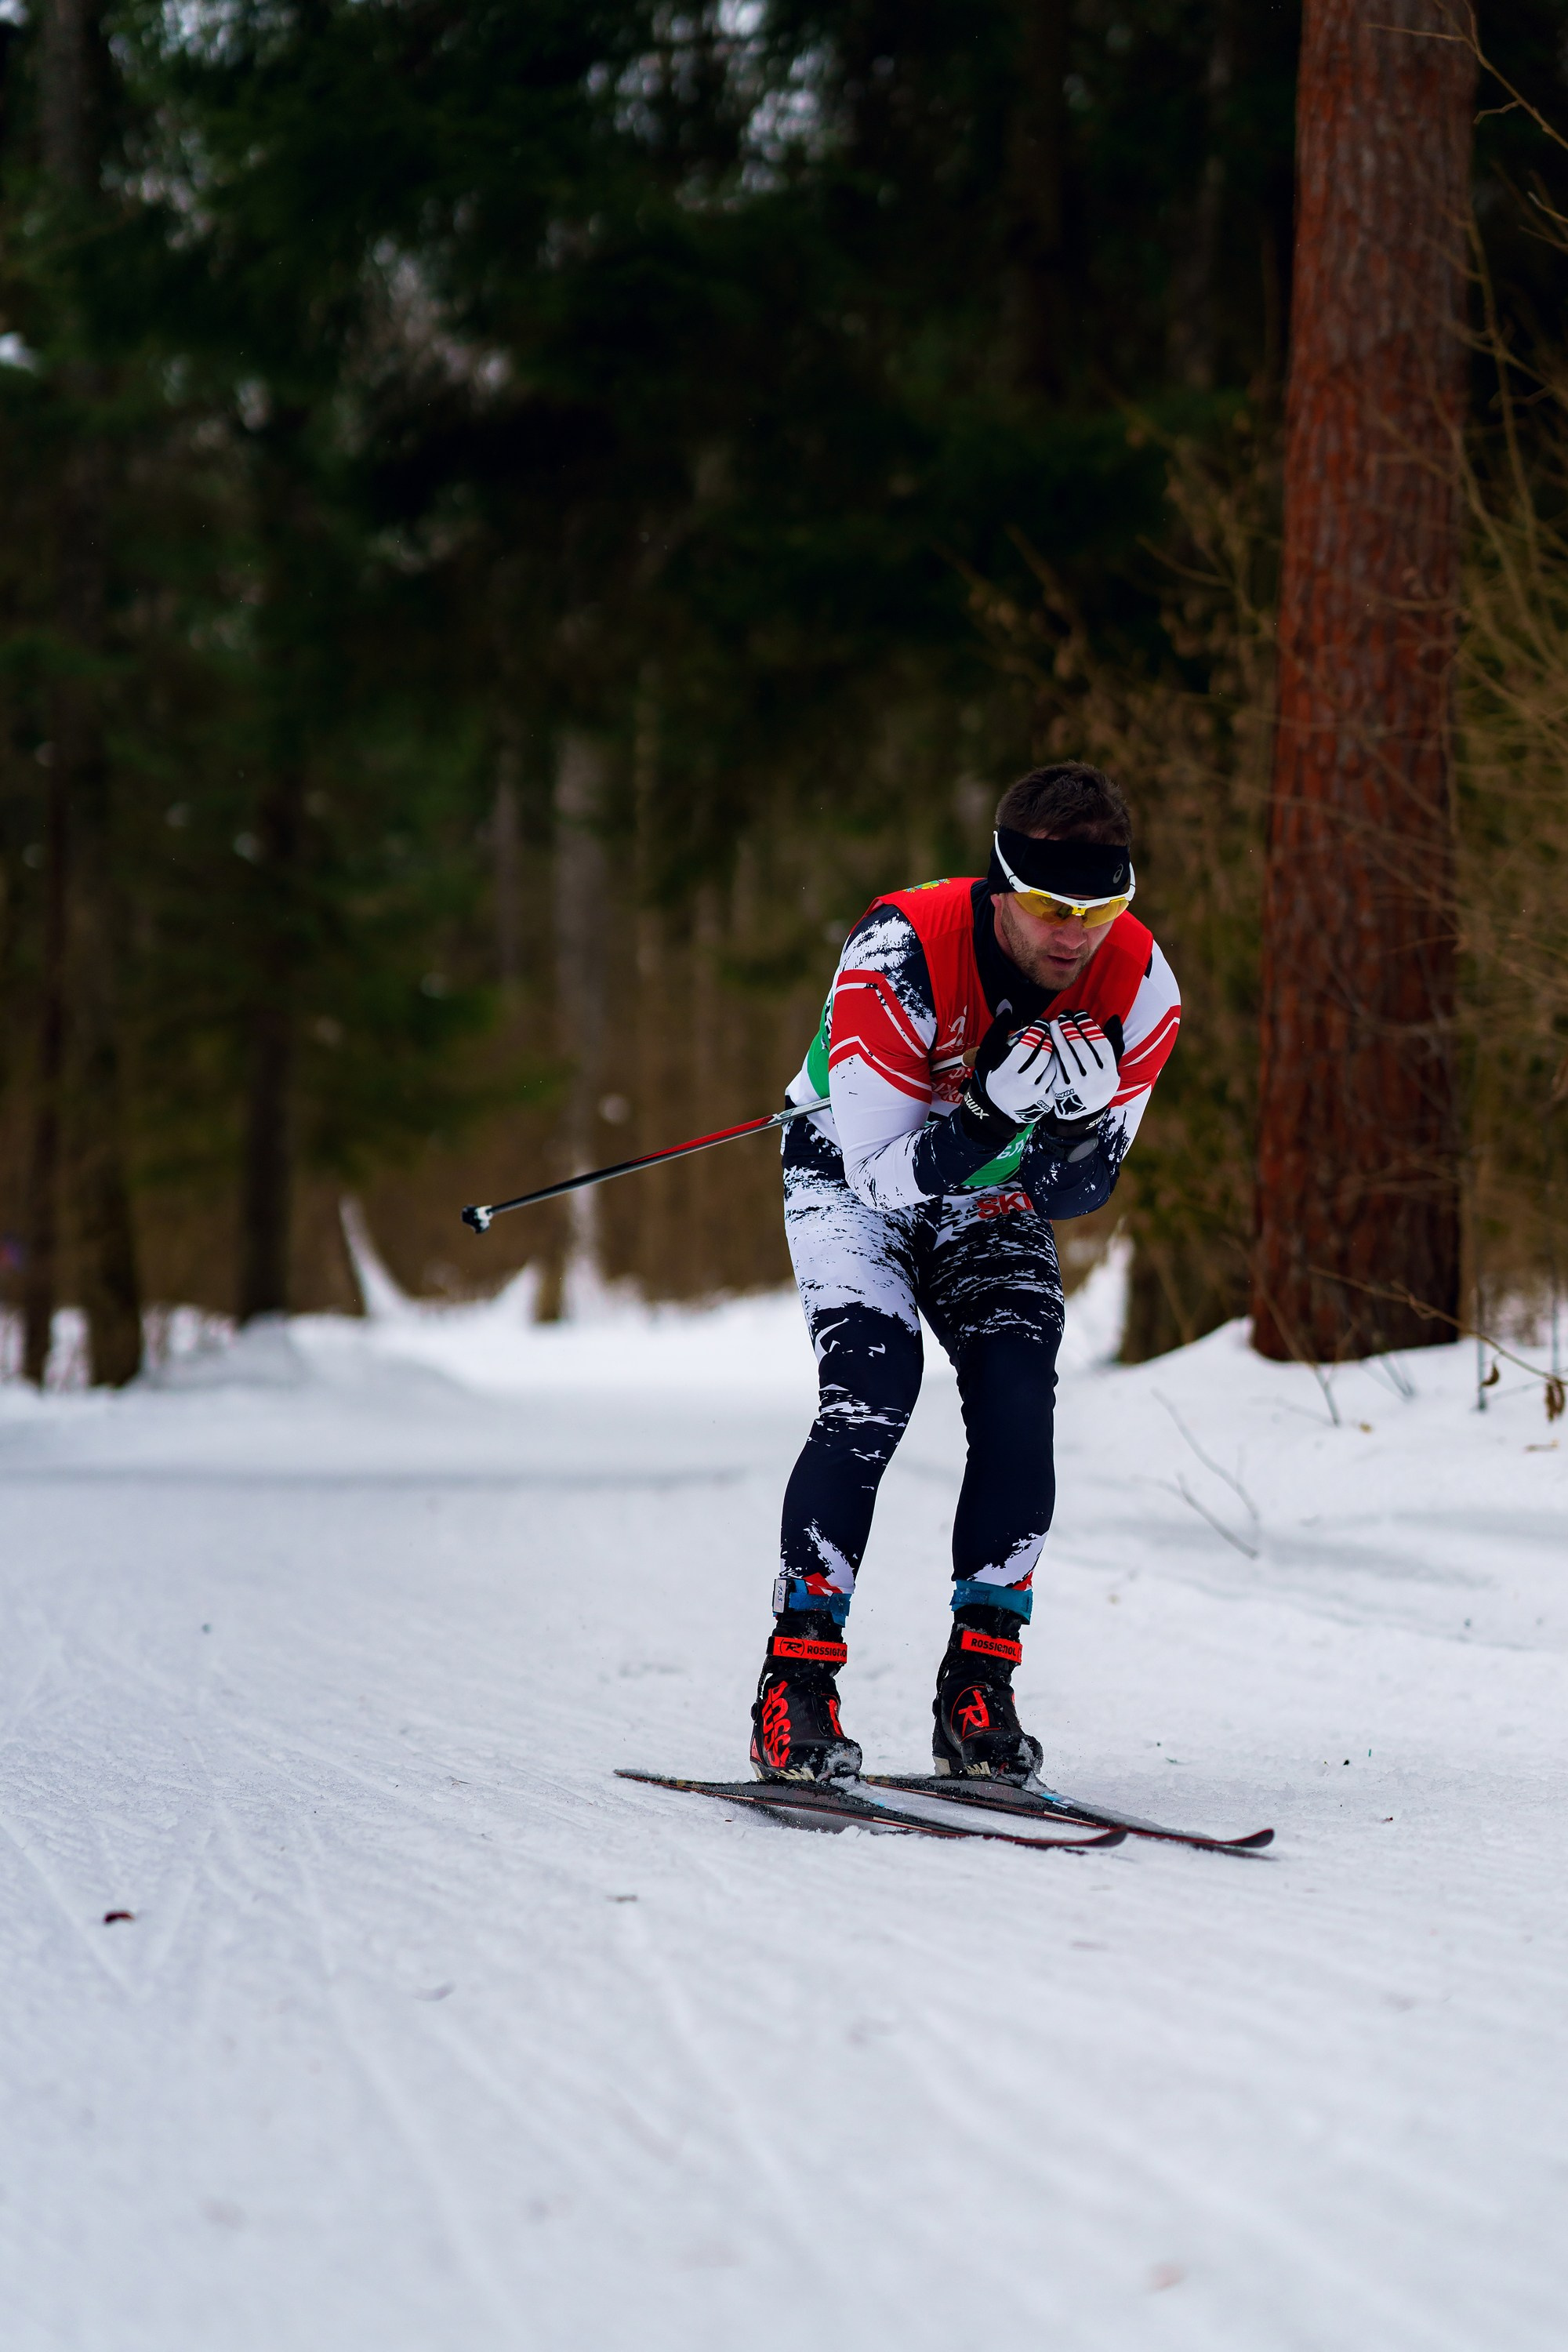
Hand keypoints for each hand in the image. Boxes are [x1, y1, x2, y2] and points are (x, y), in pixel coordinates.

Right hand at [957, 1017, 1060, 1147]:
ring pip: (1053, 1068)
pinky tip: (1057, 1058)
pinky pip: (1057, 1079)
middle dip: (1049, 1040)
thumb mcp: (989, 1056)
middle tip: (1050, 1031)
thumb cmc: (993, 1077)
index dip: (1035, 1032)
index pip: (1026, 1048)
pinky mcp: (1047, 1102)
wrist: (996, 1112)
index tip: (1040, 1023)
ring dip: (1056, 1052)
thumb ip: (999, 1031)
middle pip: (1042, 1057)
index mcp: (1006, 1073)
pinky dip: (1058, 1066)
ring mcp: (1036, 1096)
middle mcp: (1021, 1086)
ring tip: (1054, 1043)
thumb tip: (1006, 1006)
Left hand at [1031, 1010, 1117, 1145]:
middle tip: (1065, 1016)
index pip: (1102, 1046)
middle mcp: (1096, 1082)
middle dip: (1073, 1029)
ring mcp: (1078, 1088)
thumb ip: (1112, 1045)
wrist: (1081, 1117)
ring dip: (1060, 1036)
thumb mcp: (1108, 1070)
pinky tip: (1049, 1040)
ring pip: (1068, 1056)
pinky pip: (1057, 1066)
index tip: (1082, 1015)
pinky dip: (1052, 1051)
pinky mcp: (1062, 1091)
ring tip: (1056, 1023)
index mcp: (1110, 1075)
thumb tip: (1114, 1018)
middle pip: (1083, 1049)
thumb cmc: (1096, 1085)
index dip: (1091, 1028)